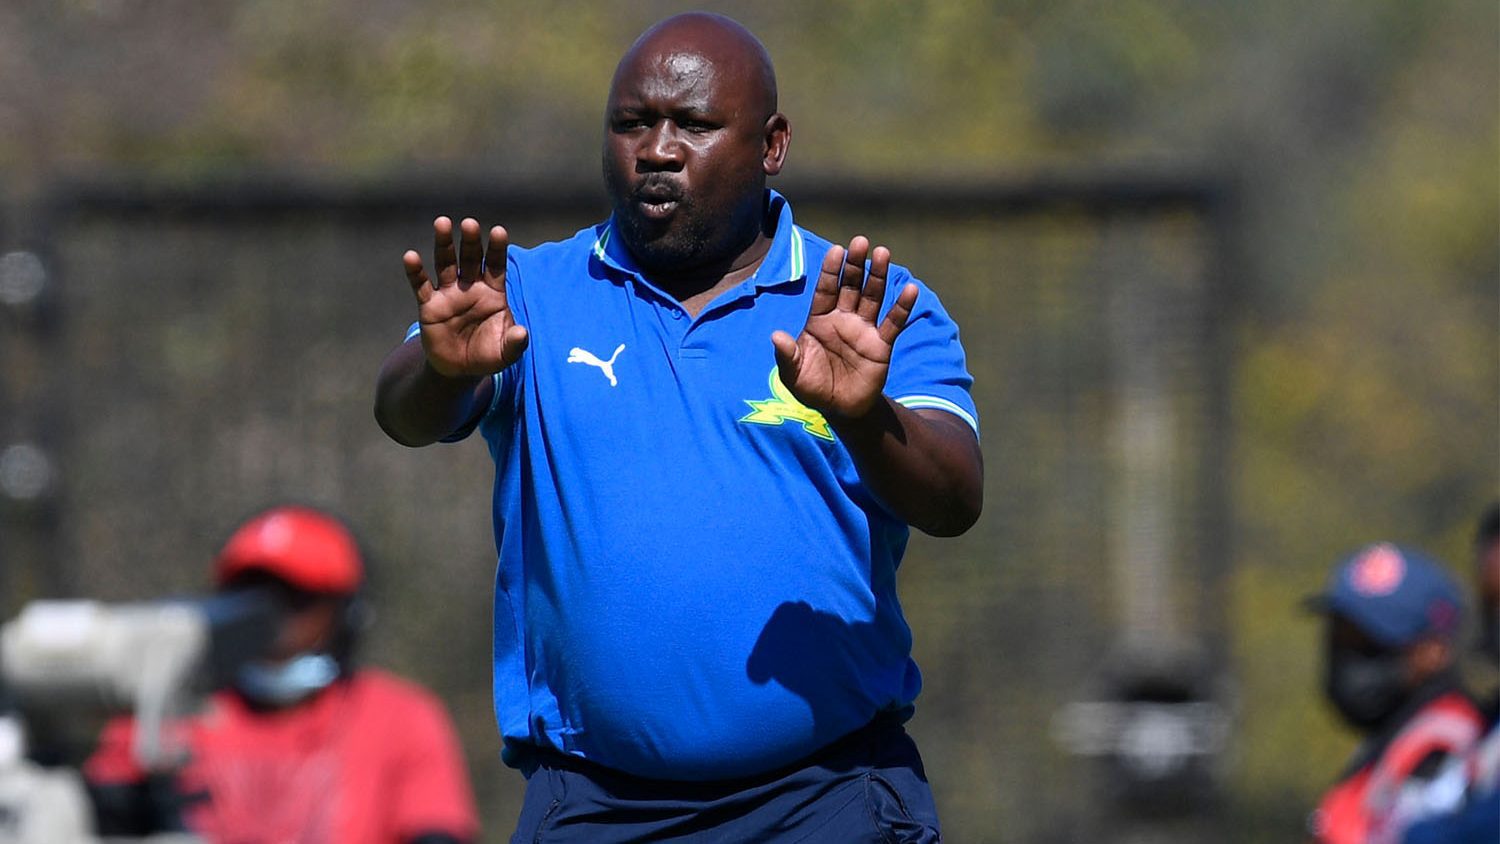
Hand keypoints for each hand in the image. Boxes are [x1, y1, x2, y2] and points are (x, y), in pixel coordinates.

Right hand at [403, 216, 528, 378]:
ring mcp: (449, 294)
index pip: (496, 265)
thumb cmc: (487, 355)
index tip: (498, 231)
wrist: (460, 369)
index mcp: (493, 292)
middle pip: (471, 258)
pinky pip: (421, 286)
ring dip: (444, 244)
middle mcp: (470, 287)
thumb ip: (515, 343)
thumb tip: (523, 333)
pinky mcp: (429, 306)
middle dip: (470, 241)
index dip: (497, 248)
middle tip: (469, 223)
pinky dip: (415, 272)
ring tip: (442, 223)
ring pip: (446, 264)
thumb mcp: (505, 353)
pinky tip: (411, 257)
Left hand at [771, 236, 915, 419]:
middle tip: (861, 242)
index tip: (836, 250)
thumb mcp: (793, 374)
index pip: (825, 290)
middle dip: (855, 265)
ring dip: (877, 276)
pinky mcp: (881, 345)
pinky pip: (893, 323)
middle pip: (850, 286)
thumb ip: (786, 355)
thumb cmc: (812, 388)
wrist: (840, 409)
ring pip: (872, 297)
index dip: (831, 271)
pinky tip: (909, 289)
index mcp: (819, 320)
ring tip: (883, 253)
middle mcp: (842, 319)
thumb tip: (775, 336)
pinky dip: (901, 307)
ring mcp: (863, 330)